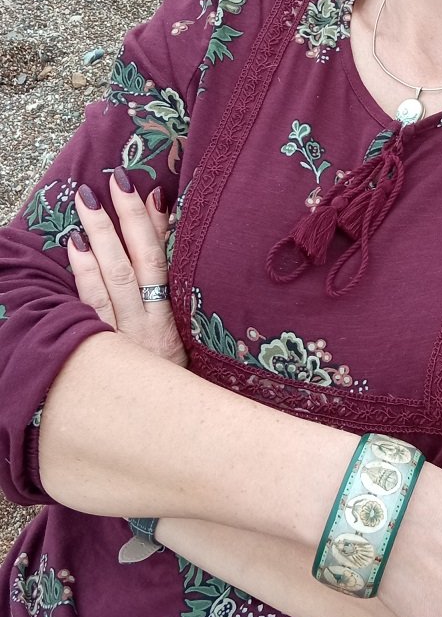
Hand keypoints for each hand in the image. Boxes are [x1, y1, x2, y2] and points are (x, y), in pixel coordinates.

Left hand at [68, 173, 187, 367]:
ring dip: (100, 237)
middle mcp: (148, 328)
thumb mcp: (191, 343)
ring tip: (87, 203)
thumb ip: (181, 295)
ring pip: (110, 280)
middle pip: (136, 265)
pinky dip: (83, 274)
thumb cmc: (178, 386)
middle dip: (125, 220)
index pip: (165, 265)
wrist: (164, 435)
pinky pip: (89, 307)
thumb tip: (173, 242)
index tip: (149, 191)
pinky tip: (76, 247)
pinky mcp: (99, 352)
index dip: (156, 227)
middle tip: (113, 182)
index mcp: (174, 324)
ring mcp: (121, 340)